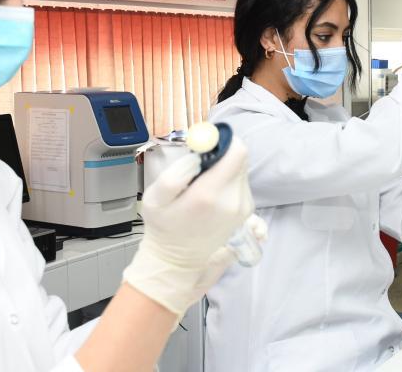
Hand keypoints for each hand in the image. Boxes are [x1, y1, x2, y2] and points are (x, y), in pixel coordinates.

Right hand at [122, 135, 256, 316]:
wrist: (178, 259)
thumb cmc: (164, 226)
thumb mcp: (154, 198)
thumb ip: (175, 174)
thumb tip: (196, 155)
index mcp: (209, 195)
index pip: (237, 152)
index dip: (224, 142)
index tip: (207, 146)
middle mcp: (232, 201)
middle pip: (240, 159)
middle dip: (222, 155)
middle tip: (200, 166)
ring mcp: (242, 208)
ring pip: (241, 170)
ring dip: (224, 170)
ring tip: (202, 185)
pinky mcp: (246, 212)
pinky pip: (241, 184)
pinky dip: (228, 183)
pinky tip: (211, 195)